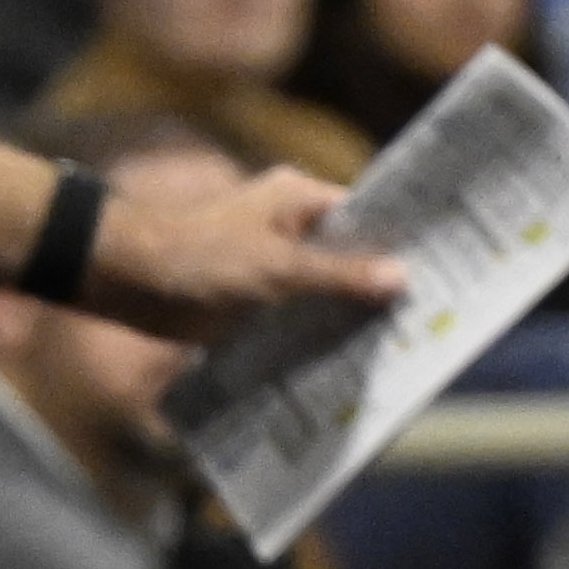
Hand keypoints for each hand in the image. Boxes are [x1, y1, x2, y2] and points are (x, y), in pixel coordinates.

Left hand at [80, 163, 406, 344]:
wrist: (124, 279)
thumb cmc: (199, 258)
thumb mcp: (275, 269)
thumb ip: (338, 275)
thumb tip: (402, 276)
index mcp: (300, 200)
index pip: (367, 215)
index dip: (401, 240)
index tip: (444, 266)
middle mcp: (291, 228)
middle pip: (350, 257)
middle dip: (381, 287)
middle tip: (432, 319)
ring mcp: (272, 266)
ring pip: (325, 292)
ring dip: (349, 318)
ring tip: (401, 351)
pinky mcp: (253, 301)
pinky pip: (297, 318)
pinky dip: (317, 337)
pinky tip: (348, 368)